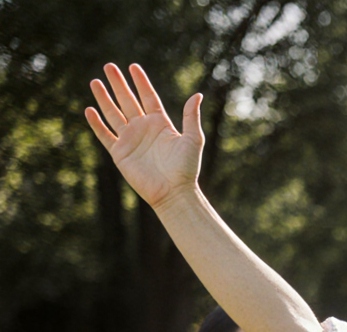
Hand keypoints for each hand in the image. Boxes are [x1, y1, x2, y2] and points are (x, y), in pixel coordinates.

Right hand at [84, 63, 203, 208]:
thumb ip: (191, 116)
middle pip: (127, 101)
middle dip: (118, 84)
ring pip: (113, 114)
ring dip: (104, 98)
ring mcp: (130, 140)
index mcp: (160, 123)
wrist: (173, 191)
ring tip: (95, 81)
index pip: (148, 97)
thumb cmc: (186, 167)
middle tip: (109, 66)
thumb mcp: (193, 139)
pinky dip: (96, 123)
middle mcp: (143, 128)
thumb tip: (197, 94)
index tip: (133, 66)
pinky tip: (89, 110)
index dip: (141, 82)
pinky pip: (105, 135)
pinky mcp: (120, 153)